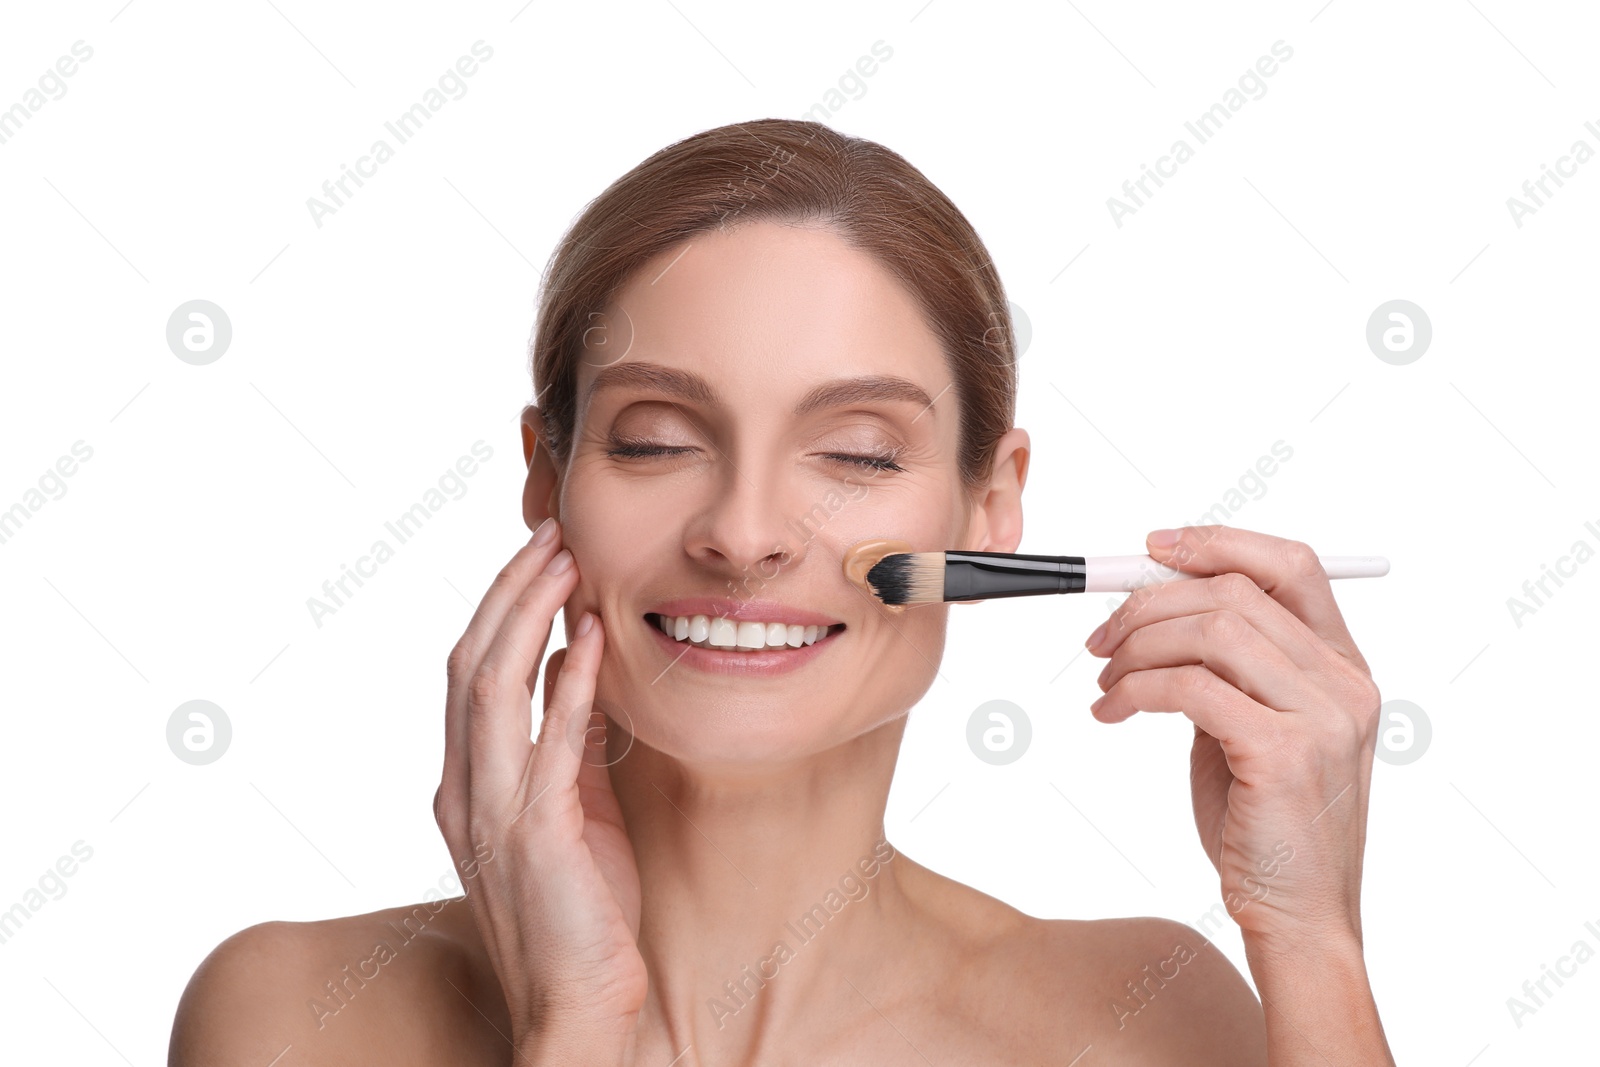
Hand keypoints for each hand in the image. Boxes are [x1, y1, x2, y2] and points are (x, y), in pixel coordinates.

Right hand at [434, 518, 644, 1055]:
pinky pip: (547, 742)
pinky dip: (568, 684)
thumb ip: (569, 739)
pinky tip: (588, 638)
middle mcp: (464, 788)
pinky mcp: (534, 834)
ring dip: (527, 615)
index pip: (472, 671)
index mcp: (467, 781)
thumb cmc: (582, 911)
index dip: (501, 605)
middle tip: (550, 532)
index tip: (540, 553)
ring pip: (491, 687)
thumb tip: (578, 668)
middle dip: (509, 589)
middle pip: (470, 662)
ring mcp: (490, 811)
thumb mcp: (574, 807)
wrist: (578, 1004)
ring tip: (564, 561)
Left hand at [1084, 525, 1381, 950]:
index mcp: (1344, 666)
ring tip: (1104, 681)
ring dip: (1137, 646)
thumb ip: (1227, 667)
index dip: (1217, 543)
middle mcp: (1344, 683)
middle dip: (1148, 603)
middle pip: (1234, 592)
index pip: (1291, 564)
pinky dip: (1135, 689)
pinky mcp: (1283, 753)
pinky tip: (1112, 712)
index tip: (1150, 549)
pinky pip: (1189, 688)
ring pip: (1210, 631)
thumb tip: (1155, 607)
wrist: (1299, 917)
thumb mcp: (1251, 726)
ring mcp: (1322, 717)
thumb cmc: (1266, 824)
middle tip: (1099, 637)